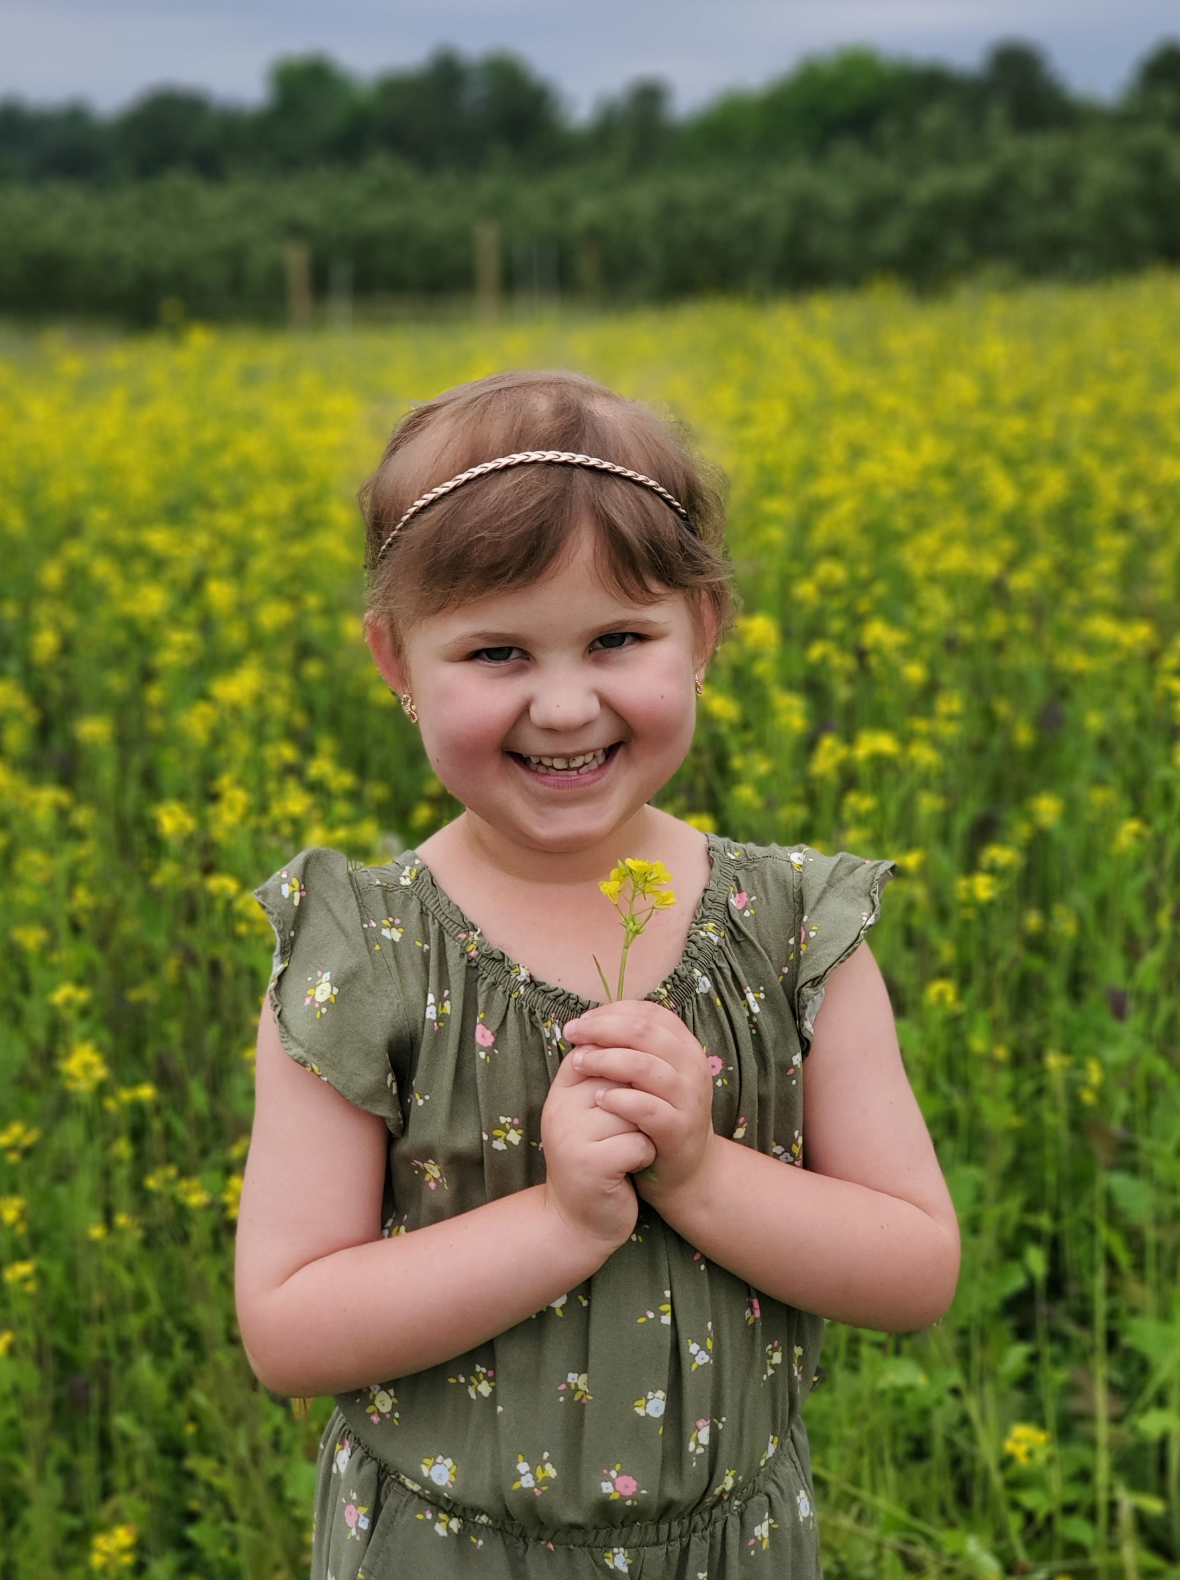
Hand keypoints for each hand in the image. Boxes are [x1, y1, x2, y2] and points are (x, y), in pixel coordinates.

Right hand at [540, 1048, 655, 1250]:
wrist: (579, 1221)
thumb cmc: (597, 1157)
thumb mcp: (593, 1111)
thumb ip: (606, 1075)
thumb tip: (638, 1027)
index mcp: (561, 1090)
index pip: (603, 1053)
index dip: (630, 1071)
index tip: (634, 1096)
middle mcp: (560, 1108)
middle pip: (622, 1080)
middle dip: (640, 1103)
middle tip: (635, 1127)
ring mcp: (571, 1137)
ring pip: (633, 1111)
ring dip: (644, 1131)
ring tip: (630, 1148)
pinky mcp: (590, 1165)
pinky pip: (638, 1144)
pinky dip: (645, 1157)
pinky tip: (632, 1168)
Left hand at [562, 1002, 716, 1206]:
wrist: (687, 1168)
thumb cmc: (659, 1113)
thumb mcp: (650, 1075)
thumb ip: (628, 1048)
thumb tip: (585, 1024)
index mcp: (684, 1045)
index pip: (647, 1013)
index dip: (610, 1012)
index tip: (580, 1022)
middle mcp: (692, 1066)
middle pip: (643, 1031)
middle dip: (601, 1029)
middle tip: (571, 1034)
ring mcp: (688, 1097)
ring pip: (644, 1066)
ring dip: (605, 1060)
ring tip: (578, 1063)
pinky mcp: (679, 1128)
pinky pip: (647, 1108)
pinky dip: (619, 1100)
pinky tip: (597, 1099)